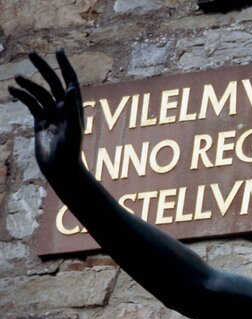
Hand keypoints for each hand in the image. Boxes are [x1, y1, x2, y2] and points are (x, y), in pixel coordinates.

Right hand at [9, 49, 84, 181]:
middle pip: (52, 82)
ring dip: (28, 83)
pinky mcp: (40, 121)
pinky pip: (30, 103)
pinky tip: (12, 90)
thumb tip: (70, 87)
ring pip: (38, 92)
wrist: (60, 169)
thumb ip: (72, 109)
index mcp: (73, 107)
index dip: (65, 65)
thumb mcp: (72, 130)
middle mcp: (63, 108)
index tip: (59, 50)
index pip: (70, 81)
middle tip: (31, 53)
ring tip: (16, 79)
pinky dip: (22, 95)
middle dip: (43, 67)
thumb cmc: (69, 152)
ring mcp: (51, 114)